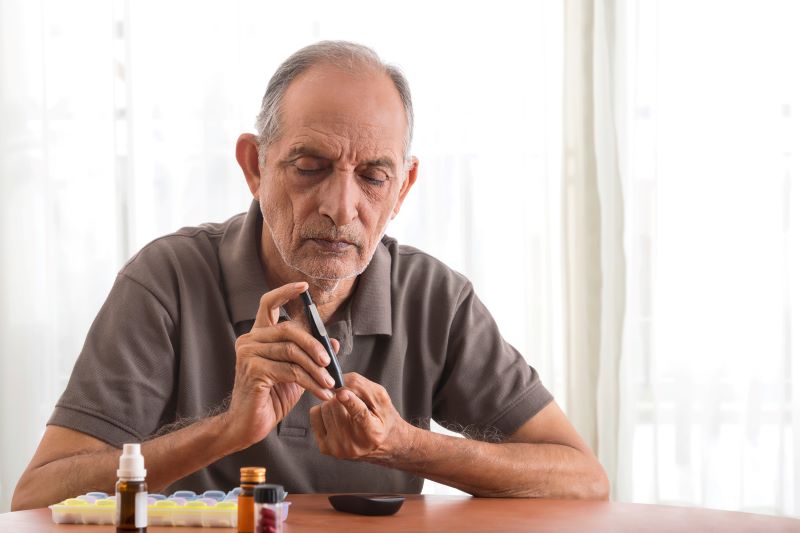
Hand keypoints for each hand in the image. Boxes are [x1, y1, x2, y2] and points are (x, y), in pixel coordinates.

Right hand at [223, 282, 339, 449]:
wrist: (247, 426)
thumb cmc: (270, 399)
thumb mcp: (296, 374)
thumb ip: (310, 357)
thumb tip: (333, 342)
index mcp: (259, 336)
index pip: (268, 303)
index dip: (285, 292)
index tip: (304, 287)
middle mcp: (250, 340)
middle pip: (288, 329)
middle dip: (314, 346)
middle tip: (330, 363)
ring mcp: (248, 354)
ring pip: (292, 351)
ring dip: (316, 369)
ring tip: (330, 383)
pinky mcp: (252, 370)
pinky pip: (289, 370)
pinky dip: (310, 382)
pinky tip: (321, 393)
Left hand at [309, 373, 413, 461]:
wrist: (381, 443)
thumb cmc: (381, 417)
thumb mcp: (380, 398)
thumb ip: (361, 387)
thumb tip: (337, 383)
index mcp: (373, 433)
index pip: (360, 416)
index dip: (350, 403)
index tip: (342, 393)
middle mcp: (354, 444)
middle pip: (336, 405)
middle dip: (341, 396)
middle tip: (351, 403)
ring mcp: (337, 447)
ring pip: (324, 408)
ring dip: (332, 404)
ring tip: (345, 413)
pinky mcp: (324, 447)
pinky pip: (314, 414)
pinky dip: (322, 411)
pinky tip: (334, 418)